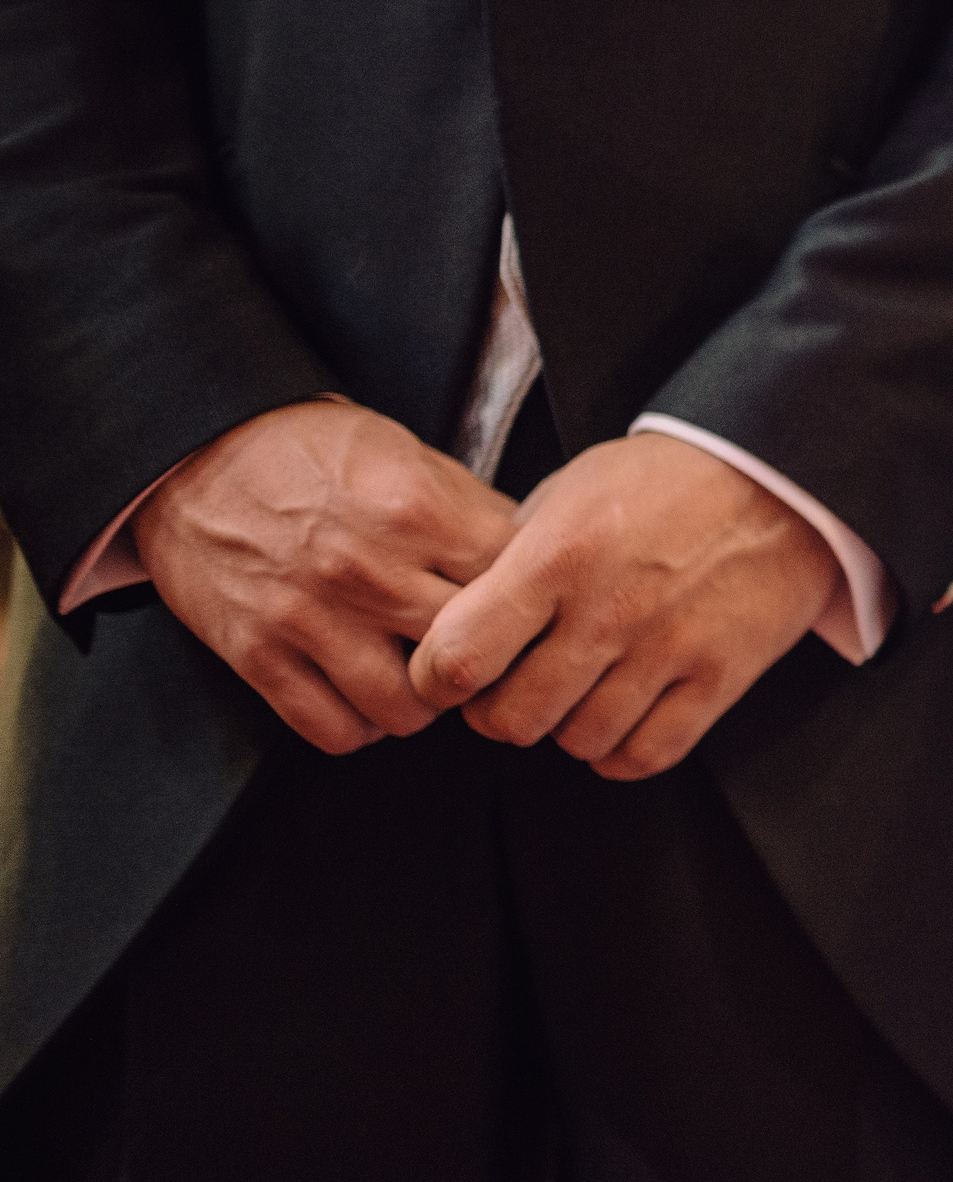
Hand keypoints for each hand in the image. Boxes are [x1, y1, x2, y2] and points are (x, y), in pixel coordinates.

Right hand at [132, 400, 519, 752]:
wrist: (195, 452)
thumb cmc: (309, 450)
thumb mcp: (407, 454)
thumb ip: (471, 512)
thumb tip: (529, 562)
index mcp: (414, 512)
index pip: (512, 585)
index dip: (525, 601)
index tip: (519, 608)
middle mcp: (367, 571)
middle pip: (469, 657)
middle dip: (483, 660)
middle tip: (476, 654)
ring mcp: (310, 619)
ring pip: (409, 711)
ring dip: (423, 703)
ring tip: (418, 678)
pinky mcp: (258, 656)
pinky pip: (335, 731)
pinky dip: (360, 726)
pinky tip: (364, 696)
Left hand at [409, 432, 838, 780]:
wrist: (778, 474)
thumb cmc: (669, 479)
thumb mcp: (572, 490)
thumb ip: (514, 556)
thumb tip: (464, 616)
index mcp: (559, 556)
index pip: (459, 656)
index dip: (437, 680)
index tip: (445, 675)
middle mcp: (609, 610)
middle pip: (513, 718)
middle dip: (498, 712)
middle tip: (511, 688)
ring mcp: (669, 649)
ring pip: (579, 742)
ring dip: (565, 727)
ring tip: (576, 693)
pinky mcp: (720, 677)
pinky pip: (646, 753)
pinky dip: (620, 750)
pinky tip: (619, 717)